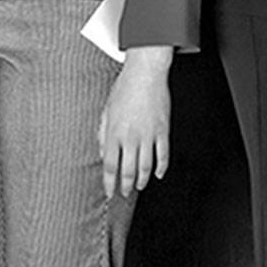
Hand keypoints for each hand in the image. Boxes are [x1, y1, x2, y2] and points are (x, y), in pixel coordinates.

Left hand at [99, 46, 172, 197]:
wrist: (145, 74)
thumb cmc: (125, 88)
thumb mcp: (106, 111)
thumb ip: (103, 134)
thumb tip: (103, 154)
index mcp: (114, 133)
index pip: (110, 166)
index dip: (109, 182)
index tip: (109, 192)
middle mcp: (130, 137)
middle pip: (128, 170)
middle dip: (125, 186)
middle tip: (124, 193)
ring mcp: (148, 135)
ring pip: (145, 166)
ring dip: (142, 180)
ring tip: (139, 186)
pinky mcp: (163, 131)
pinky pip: (163, 155)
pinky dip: (162, 168)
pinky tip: (159, 174)